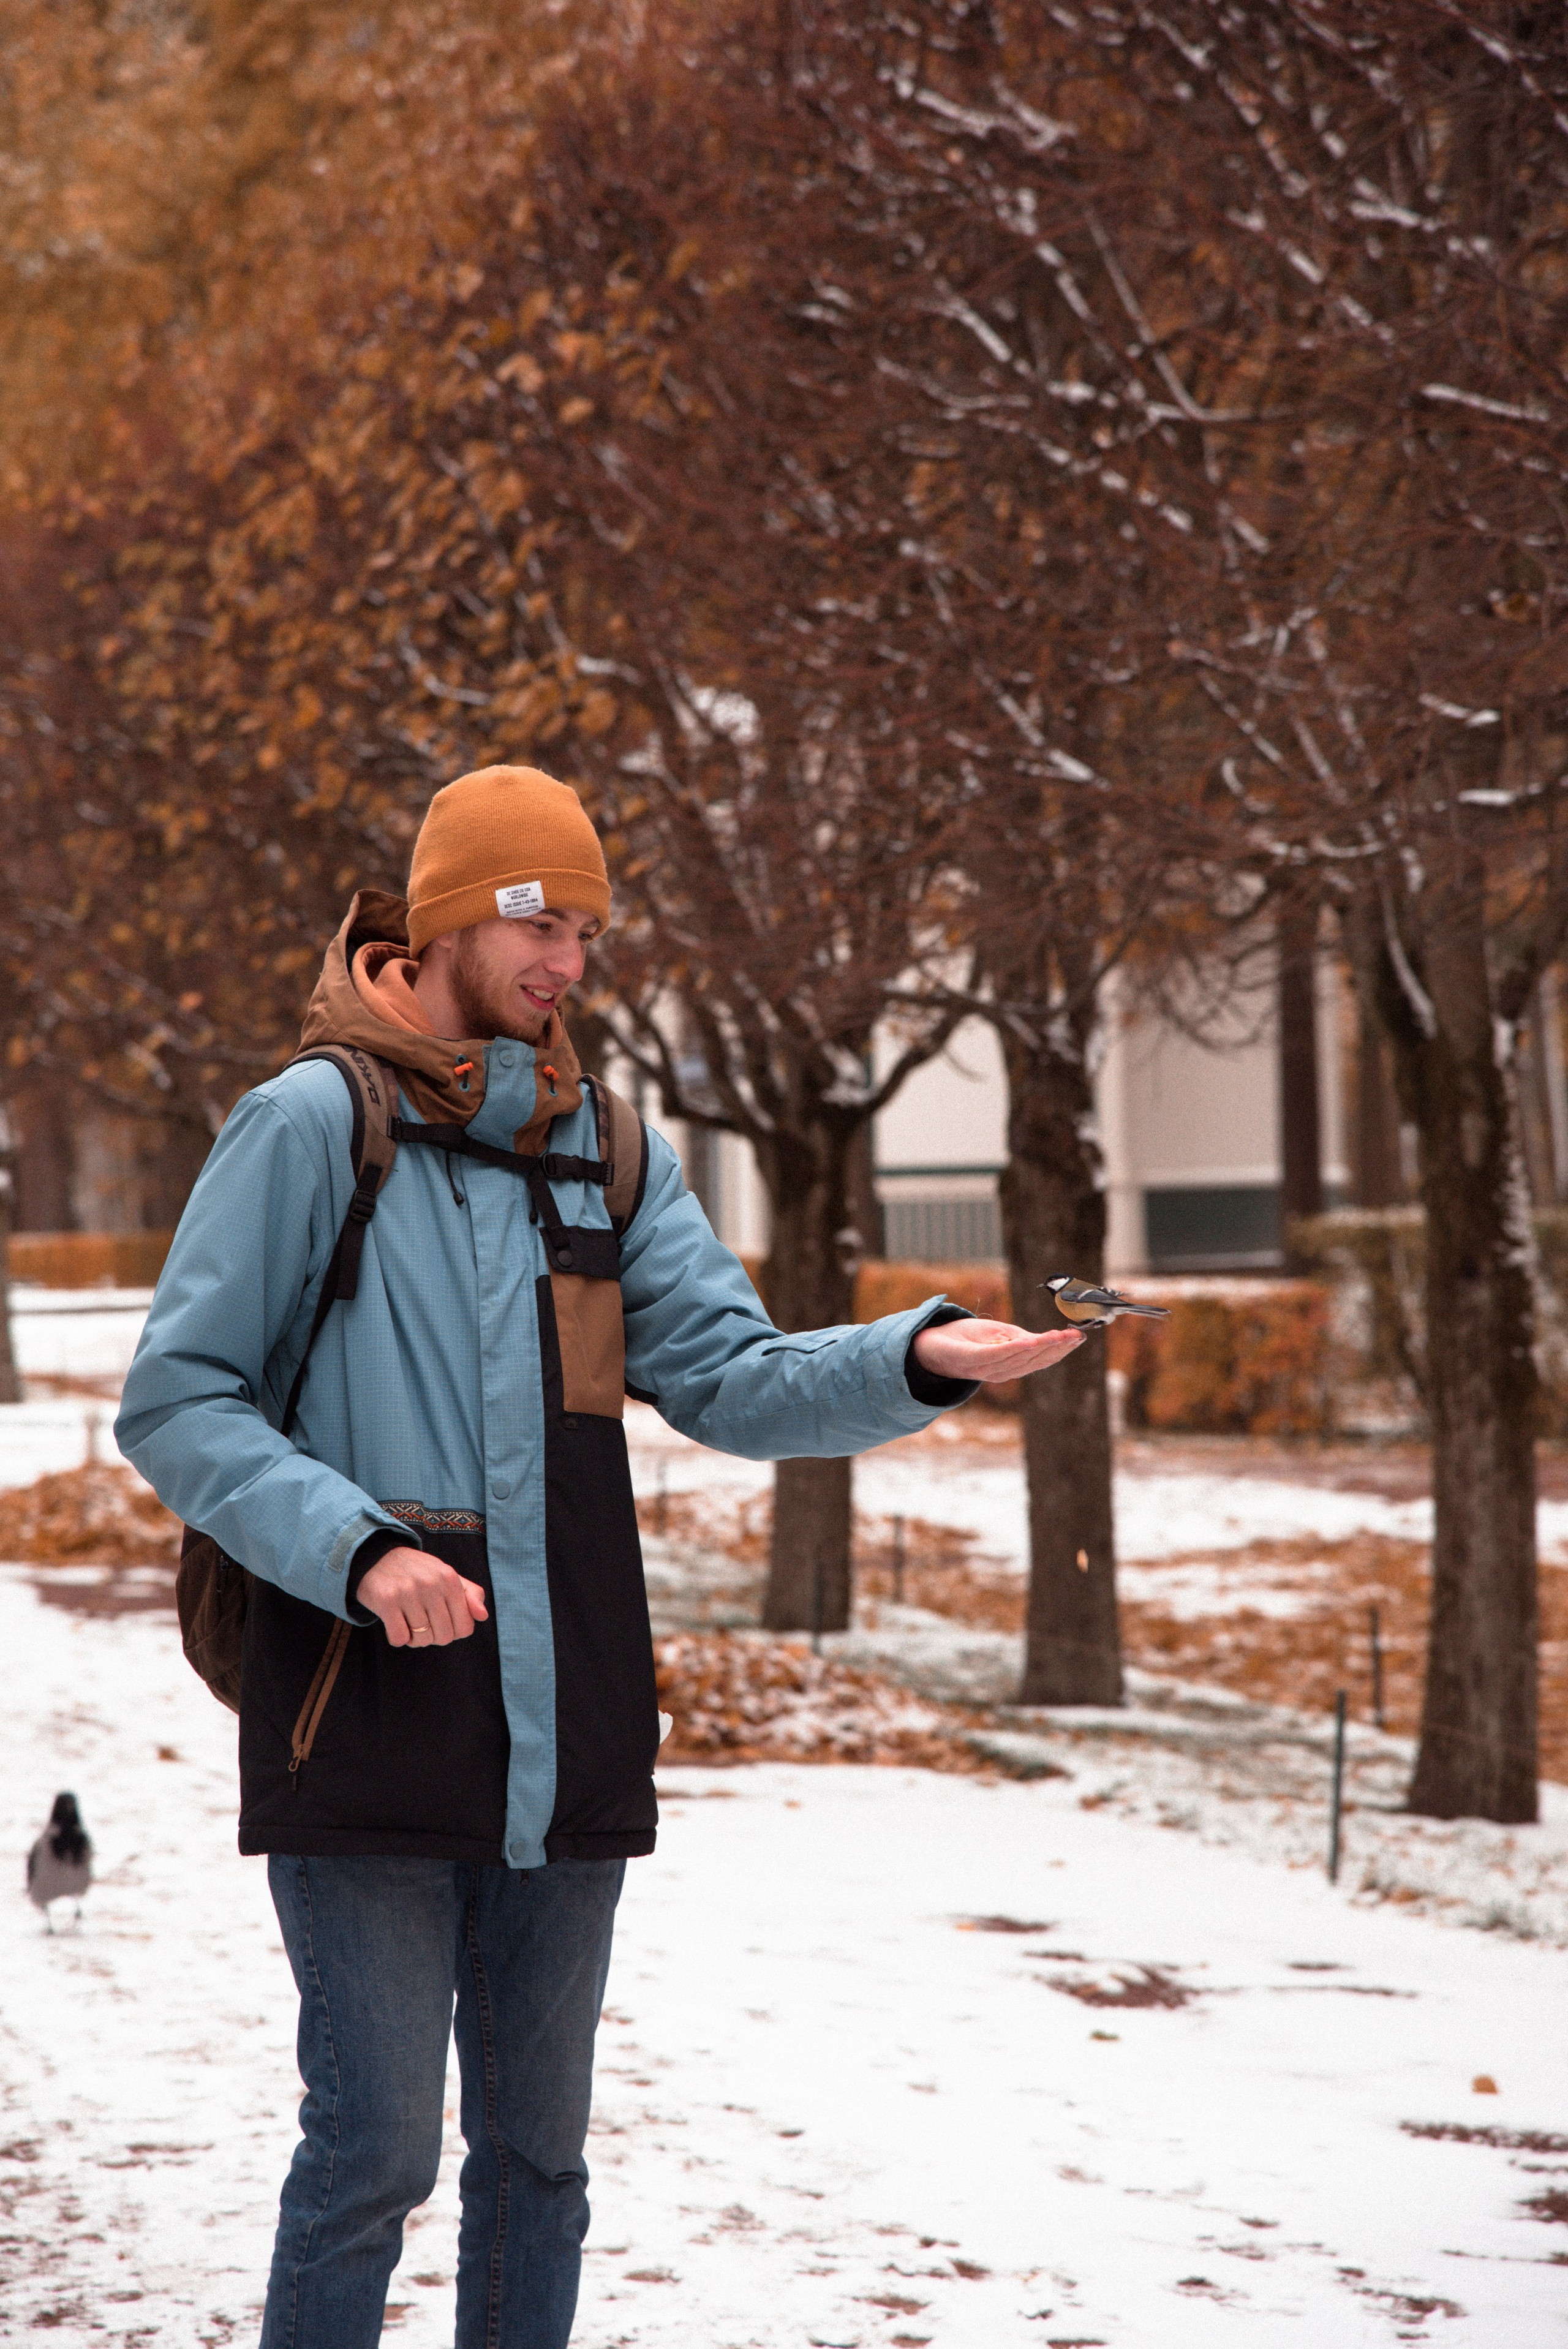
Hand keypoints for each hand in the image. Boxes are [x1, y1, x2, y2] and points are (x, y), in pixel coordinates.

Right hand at [357, 1545, 488, 1646]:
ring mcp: (407, 1591)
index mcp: (449, 1578)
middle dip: (434, 1636)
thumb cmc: (417, 1573)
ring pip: (421, 1639)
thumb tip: (483, 1616)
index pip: (465, 1628)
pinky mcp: (386, 1600)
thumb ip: (470, 1595)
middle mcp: (431, 1583)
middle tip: (423, 1622)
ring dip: (414, 1638)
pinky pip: (399, 1638)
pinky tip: (395, 1622)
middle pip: (444, 1636)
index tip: (443, 1622)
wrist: (377, 1557)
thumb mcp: (446, 1576)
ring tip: (408, 1620)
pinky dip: (398, 1638)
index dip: (454, 1632)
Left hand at [913, 1317, 1086, 1384]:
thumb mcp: (998, 1335)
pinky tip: (1031, 1341)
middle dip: (1058, 1348)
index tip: (1080, 1336)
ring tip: (1062, 1336)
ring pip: (1020, 1358)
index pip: (1040, 1359)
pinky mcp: (971, 1359)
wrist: (928, 1345)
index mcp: (1009, 1366)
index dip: (1061, 1349)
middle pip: (1034, 1360)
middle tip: (1078, 1336)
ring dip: (1043, 1347)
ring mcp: (986, 1368)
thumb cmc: (964, 1340)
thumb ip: (1020, 1339)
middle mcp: (1001, 1371)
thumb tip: (1047, 1339)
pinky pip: (997, 1355)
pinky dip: (1015, 1348)